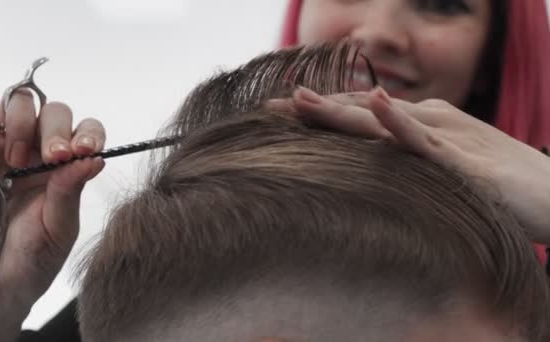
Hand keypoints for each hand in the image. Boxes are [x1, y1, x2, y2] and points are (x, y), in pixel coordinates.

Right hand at [0, 90, 104, 340]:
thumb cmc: (28, 263)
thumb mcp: (58, 231)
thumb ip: (70, 192)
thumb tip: (94, 159)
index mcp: (65, 170)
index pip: (84, 131)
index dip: (88, 132)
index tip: (85, 149)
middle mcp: (35, 155)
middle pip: (52, 110)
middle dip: (56, 126)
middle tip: (54, 156)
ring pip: (14, 103)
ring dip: (20, 122)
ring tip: (15, 161)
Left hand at [266, 87, 549, 245]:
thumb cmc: (498, 188)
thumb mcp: (440, 176)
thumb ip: (406, 170)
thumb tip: (369, 175)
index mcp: (417, 131)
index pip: (359, 120)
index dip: (319, 117)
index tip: (277, 119)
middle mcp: (426, 126)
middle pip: (361, 116)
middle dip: (315, 110)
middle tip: (271, 106)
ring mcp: (444, 140)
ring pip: (383, 122)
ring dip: (342, 108)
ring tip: (302, 98)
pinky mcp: (465, 161)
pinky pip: (427, 139)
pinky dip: (401, 122)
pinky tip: (379, 104)